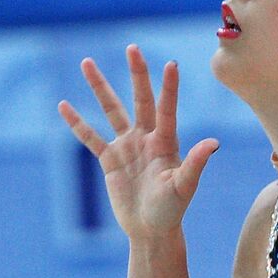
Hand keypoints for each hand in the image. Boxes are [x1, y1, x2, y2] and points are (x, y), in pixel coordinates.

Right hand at [58, 45, 219, 240]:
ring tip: (87, 63)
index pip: (167, 108)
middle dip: (136, 74)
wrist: (151, 230)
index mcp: (166, 142)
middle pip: (140, 99)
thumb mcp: (184, 187)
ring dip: (100, 87)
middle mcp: (146, 137)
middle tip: (132, 48)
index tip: (171, 64)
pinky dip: (77, 122)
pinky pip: (90, 137)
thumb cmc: (172, 210)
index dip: (169, 87)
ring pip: (111, 110)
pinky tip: (64, 106)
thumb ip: (195, 163)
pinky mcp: (109, 159)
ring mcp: (126, 146)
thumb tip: (213, 143)